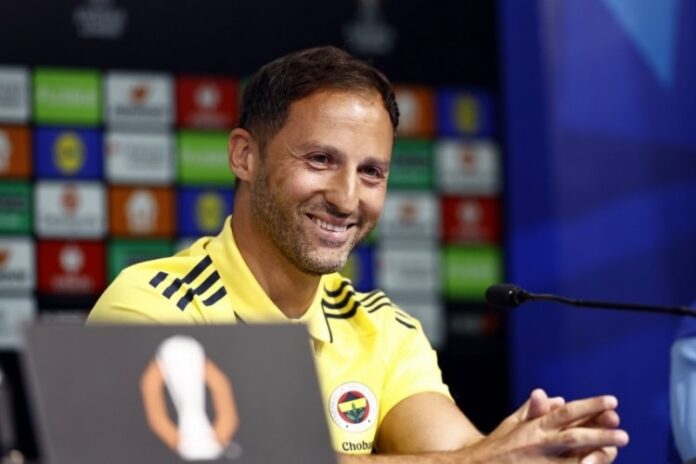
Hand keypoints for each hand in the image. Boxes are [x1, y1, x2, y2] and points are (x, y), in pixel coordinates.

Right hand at [466, 389, 627, 463]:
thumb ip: (535, 410)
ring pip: (574, 459)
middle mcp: (539, 444)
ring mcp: (541, 463)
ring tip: (614, 450)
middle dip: (599, 432)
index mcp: (535, 427)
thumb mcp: (513, 424)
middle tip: (623, 432)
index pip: (567, 412)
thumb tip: (555, 397)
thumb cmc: (499, 446)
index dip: (590, 406)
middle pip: (574, 436)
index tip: (612, 402)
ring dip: (597, 456)